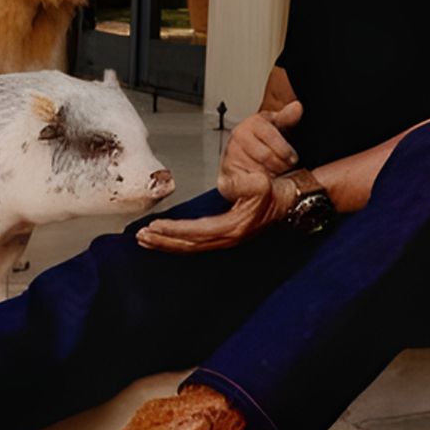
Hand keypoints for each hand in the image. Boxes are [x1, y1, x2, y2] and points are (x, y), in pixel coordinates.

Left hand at [136, 172, 301, 253]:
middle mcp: (226, 237)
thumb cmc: (274, 193)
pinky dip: (178, 241)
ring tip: (146, 240)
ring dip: (167, 243)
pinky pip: (195, 242)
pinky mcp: (224, 235)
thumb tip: (225, 183)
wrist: (289, 201)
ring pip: (190, 246)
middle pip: (188, 244)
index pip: (195, 232)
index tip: (155, 226)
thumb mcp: (262, 183)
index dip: (173, 230)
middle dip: (163, 241)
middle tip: (141, 237)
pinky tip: (166, 237)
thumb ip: (243, 183)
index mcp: (232, 227)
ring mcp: (225, 238)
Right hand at [222, 100, 303, 178]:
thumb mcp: (279, 128)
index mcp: (253, 122)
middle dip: (280, 165)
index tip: (292, 158)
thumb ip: (287, 118)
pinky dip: (256, 186)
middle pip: (266, 155)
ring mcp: (231, 155)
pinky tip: (260, 182)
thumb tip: (296, 107)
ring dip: (270, 176)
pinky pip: (245, 183)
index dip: (285, 150)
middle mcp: (238, 136)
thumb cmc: (263, 144)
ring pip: (257, 170)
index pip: (271, 135)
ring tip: (272, 173)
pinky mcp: (225, 175)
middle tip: (283, 168)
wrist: (244, 160)